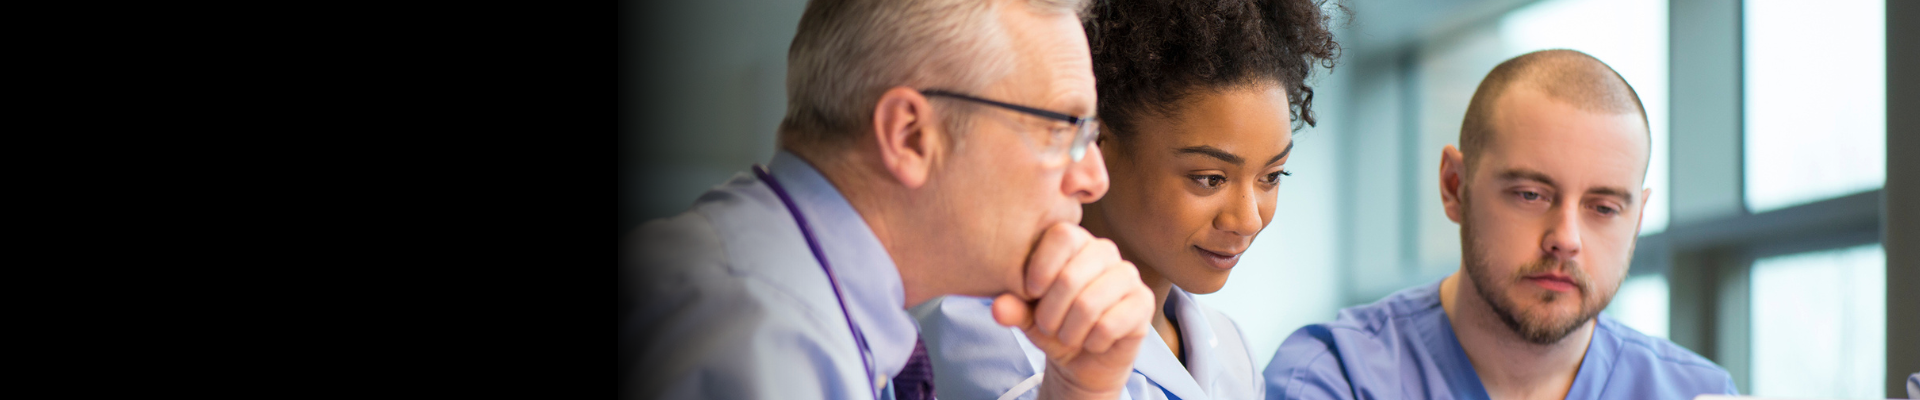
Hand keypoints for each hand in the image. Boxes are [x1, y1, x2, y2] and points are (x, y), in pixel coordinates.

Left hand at [992, 223, 1153, 399]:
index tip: (1030, 293)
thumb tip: (998, 307)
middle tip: (1047, 327)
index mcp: (1075, 241)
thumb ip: (1013, 307)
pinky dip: (1092, 342)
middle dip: (1050, 313)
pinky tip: (1092, 342)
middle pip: (1071, 275)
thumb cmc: (1053, 325)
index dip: (1041, 268)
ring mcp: (1128, 275)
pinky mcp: (1143, 302)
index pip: (1061, 236)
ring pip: (1089, 304)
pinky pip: (1110, 324)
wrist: (1082, 358)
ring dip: (1070, 332)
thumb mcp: (1026, 316)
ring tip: (1067, 336)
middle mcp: (1105, 251)